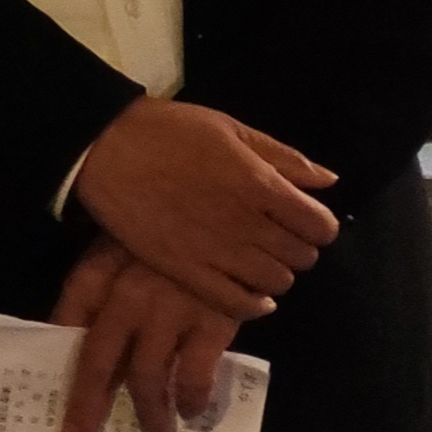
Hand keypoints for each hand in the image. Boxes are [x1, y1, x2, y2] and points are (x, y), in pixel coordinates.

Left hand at [53, 237, 238, 431]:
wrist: (232, 207)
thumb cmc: (172, 230)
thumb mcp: (125, 244)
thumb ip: (104, 286)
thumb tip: (78, 336)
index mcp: (99, 271)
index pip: (68, 320)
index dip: (58, 354)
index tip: (49, 387)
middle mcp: (126, 295)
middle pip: (98, 361)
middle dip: (88, 405)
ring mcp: (168, 309)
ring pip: (147, 378)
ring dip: (149, 415)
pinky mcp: (211, 321)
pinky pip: (194, 375)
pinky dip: (193, 400)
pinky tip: (194, 412)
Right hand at [70, 97, 337, 319]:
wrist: (102, 147)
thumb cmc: (167, 131)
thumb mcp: (228, 128)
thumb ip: (282, 157)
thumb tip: (329, 181)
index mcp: (260, 184)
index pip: (321, 225)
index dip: (317, 224)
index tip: (301, 218)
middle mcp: (246, 224)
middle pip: (301, 257)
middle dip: (295, 247)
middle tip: (274, 236)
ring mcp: (216, 252)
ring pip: (275, 283)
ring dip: (274, 273)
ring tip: (255, 259)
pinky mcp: (187, 272)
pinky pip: (237, 304)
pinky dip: (252, 303)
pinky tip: (249, 292)